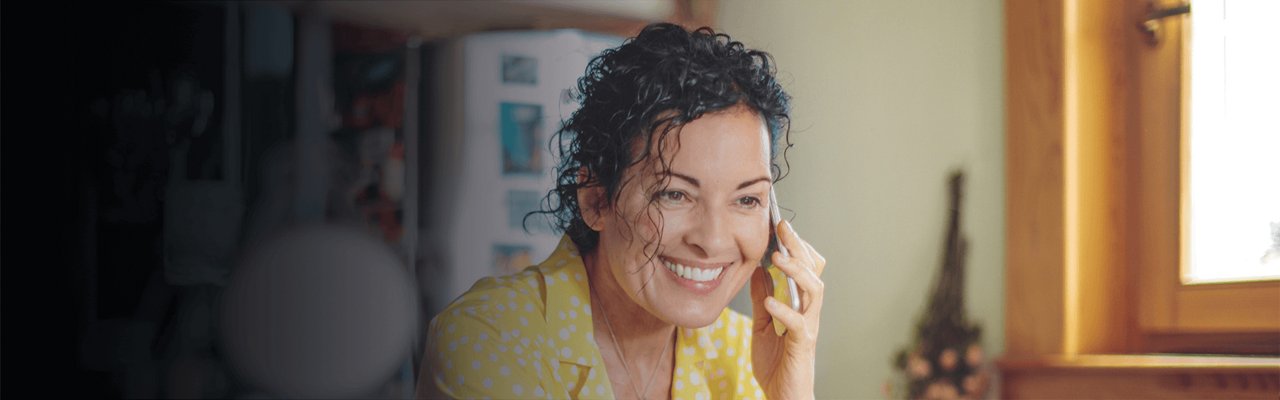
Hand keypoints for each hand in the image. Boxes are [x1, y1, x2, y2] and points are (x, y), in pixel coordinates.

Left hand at [751, 220, 825, 399]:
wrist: (783, 397)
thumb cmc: (777, 365)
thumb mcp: (762, 325)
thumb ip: (762, 298)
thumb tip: (758, 270)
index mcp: (801, 305)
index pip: (808, 268)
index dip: (798, 246)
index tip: (781, 226)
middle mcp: (810, 312)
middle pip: (815, 271)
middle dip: (799, 247)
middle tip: (783, 227)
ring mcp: (809, 327)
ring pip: (815, 290)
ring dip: (797, 271)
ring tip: (777, 258)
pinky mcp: (803, 345)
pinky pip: (799, 323)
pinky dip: (784, 309)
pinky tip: (769, 301)